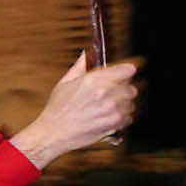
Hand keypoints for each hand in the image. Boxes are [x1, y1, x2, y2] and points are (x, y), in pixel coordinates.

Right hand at [9, 53, 140, 168]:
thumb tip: (87, 52)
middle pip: (131, 87)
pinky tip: (106, 118)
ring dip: (122, 105)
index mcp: (94, 80)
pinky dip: (121, 119)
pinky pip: (128, 118)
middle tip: (111, 95)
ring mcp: (113, 110)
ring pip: (131, 103)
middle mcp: (106, 93)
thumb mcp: (65, 82)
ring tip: (107, 108)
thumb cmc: (57, 109)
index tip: (125, 73)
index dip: (126, 71)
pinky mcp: (115, 124)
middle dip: (123, 90)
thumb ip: (80, 65)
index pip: (129, 69)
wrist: (53, 133)